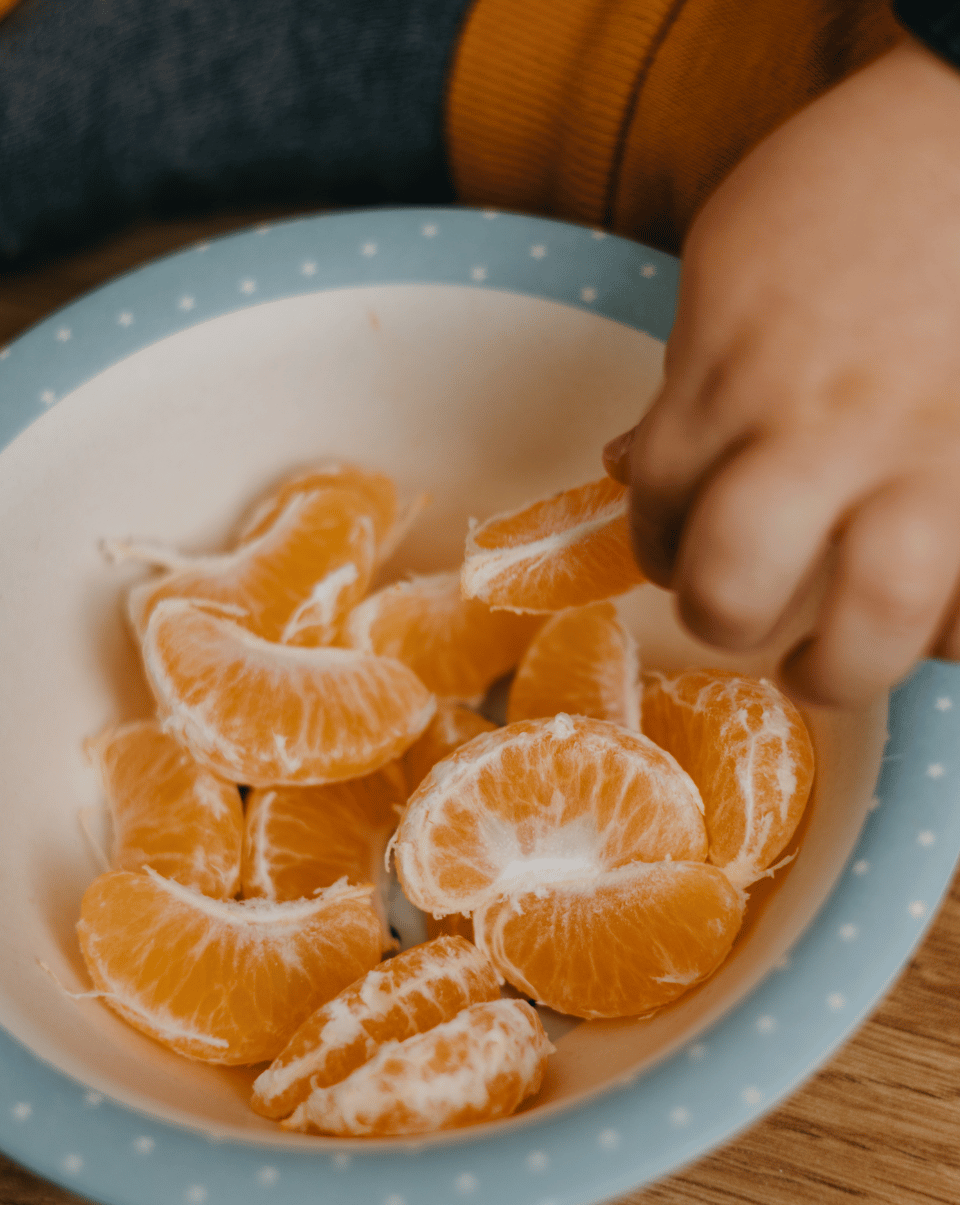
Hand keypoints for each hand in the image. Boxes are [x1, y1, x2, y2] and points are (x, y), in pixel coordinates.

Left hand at [607, 37, 959, 706]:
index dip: (659, 542)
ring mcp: (929, 452)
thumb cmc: (845, 186)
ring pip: (877, 612)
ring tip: (826, 664)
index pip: (658, 508)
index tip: (678, 549)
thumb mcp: (727, 267)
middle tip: (736, 618)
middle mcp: (822, 427)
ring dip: (839, 662)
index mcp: (732, 375)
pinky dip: (953, 628)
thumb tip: (631, 466)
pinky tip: (930, 623)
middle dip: (721, 619)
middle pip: (737, 584)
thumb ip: (687, 378)